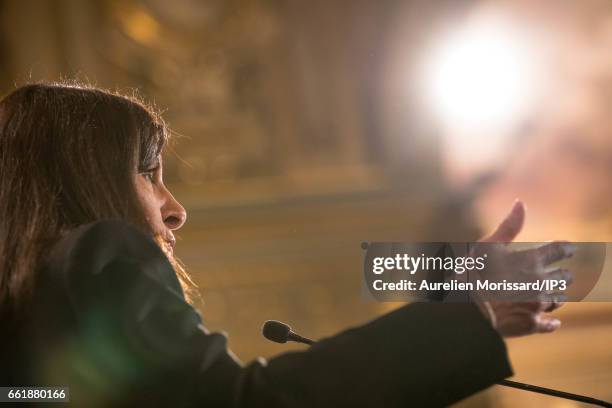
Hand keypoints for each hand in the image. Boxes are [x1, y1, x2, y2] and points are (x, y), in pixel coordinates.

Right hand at [474, 201, 574, 337]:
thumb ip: (509, 226)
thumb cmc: (472, 272)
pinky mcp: (531, 325)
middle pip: (564, 276)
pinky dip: (551, 322)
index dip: (567, 249)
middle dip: (561, 274)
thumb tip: (520, 202)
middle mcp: (540, 281)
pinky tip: (551, 321)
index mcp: (531, 259)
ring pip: (559, 300)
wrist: (464, 308)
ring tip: (548, 295)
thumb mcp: (487, 245)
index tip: (569, 250)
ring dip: (555, 296)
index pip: (562, 250)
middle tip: (556, 274)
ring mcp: (537, 304)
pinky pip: (551, 324)